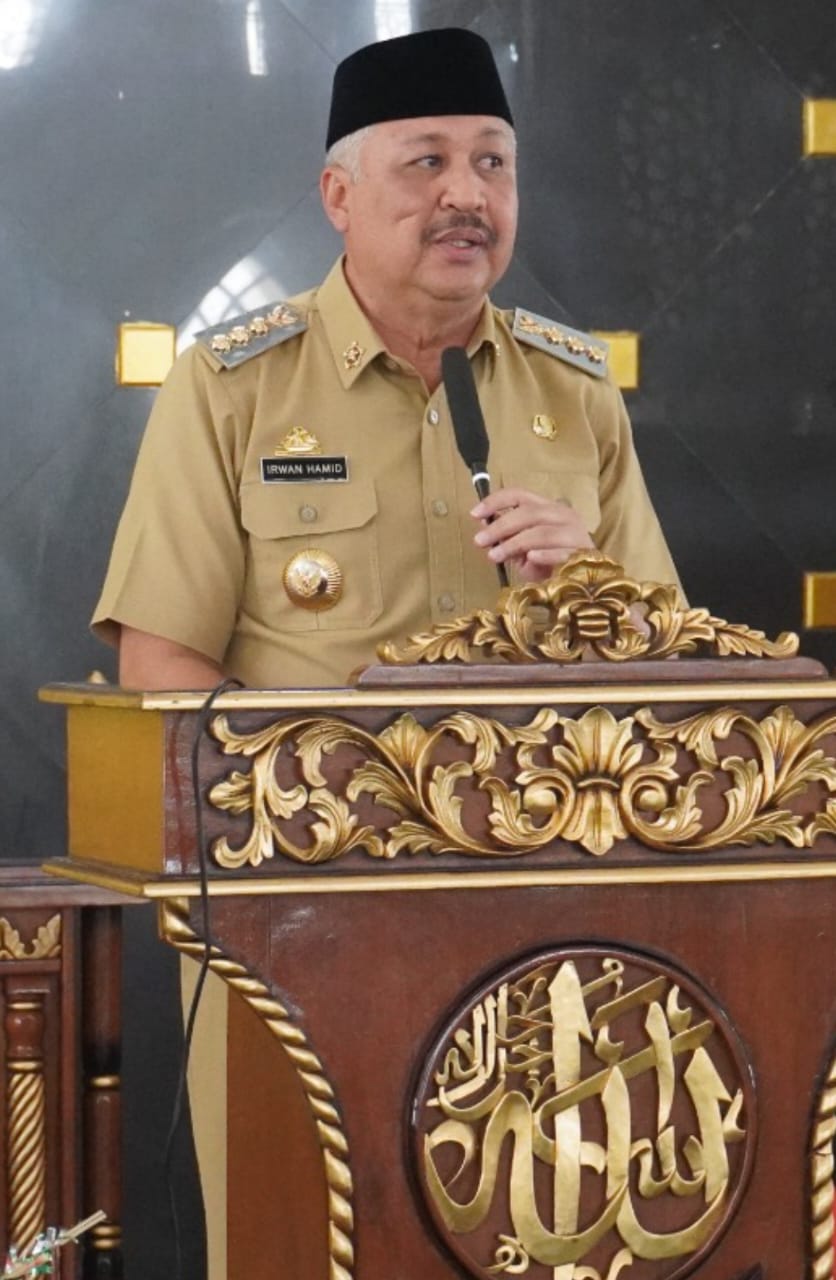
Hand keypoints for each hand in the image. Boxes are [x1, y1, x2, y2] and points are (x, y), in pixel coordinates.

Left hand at [471, 487, 593, 582]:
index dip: (495, 501)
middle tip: (479, 541)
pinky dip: (544, 554)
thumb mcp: (524, 549)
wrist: (583, 581)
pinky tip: (531, 558)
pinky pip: (560, 552)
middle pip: (528, 513)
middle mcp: (563, 515)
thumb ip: (508, 538)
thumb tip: (484, 528)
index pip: (519, 495)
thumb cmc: (551, 563)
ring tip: (495, 556)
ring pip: (541, 532)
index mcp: (548, 508)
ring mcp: (575, 534)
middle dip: (500, 526)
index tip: (474, 514)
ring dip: (513, 544)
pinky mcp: (582, 555)